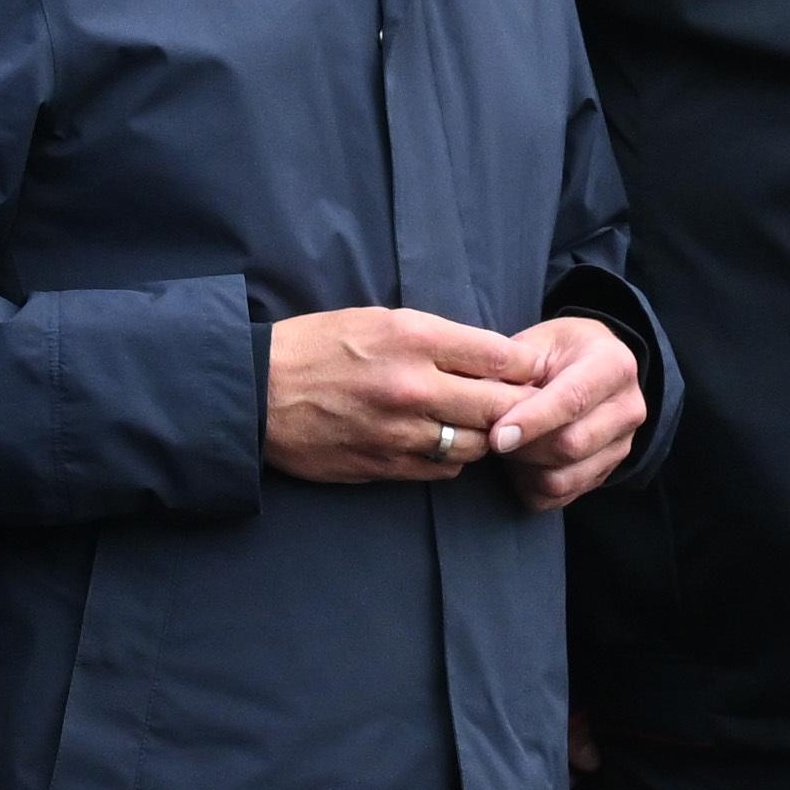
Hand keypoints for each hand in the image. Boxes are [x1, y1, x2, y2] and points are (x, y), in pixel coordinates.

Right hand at [269, 303, 537, 485]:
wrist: (256, 392)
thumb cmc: (317, 347)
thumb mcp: (378, 319)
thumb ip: (437, 338)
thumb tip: (493, 357)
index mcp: (414, 338)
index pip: (501, 357)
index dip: (527, 368)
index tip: (534, 372)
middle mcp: (413, 387)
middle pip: (500, 407)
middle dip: (519, 408)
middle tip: (523, 406)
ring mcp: (400, 432)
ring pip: (477, 445)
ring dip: (486, 437)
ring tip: (479, 425)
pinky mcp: (385, 465)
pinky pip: (443, 470)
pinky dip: (452, 459)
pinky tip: (441, 443)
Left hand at [484, 314, 646, 508]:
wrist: (589, 367)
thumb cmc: (556, 353)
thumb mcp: (536, 343)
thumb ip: (512, 369)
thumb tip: (480, 399)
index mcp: (614, 365)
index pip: (573, 400)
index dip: (532, 421)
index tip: (497, 436)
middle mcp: (627, 408)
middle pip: (570, 446)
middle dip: (522, 446)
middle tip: (492, 433)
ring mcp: (621, 445)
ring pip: (563, 478)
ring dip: (523, 469)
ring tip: (508, 444)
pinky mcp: (606, 473)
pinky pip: (558, 498)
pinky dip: (529, 486)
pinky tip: (521, 462)